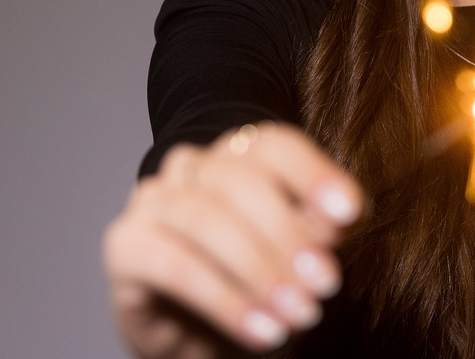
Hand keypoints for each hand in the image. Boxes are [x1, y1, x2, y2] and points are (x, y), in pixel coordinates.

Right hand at [102, 122, 364, 357]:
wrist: (191, 324)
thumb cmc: (251, 276)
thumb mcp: (294, 250)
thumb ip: (315, 228)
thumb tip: (338, 218)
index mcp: (235, 153)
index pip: (273, 145)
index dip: (313, 174)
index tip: (350, 214)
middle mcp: (189, 166)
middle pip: (242, 181)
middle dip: (289, 235)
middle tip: (325, 284)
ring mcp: (151, 200)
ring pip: (207, 220)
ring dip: (260, 272)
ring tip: (298, 314)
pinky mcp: (124, 245)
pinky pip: (175, 265)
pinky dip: (225, 300)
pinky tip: (260, 329)